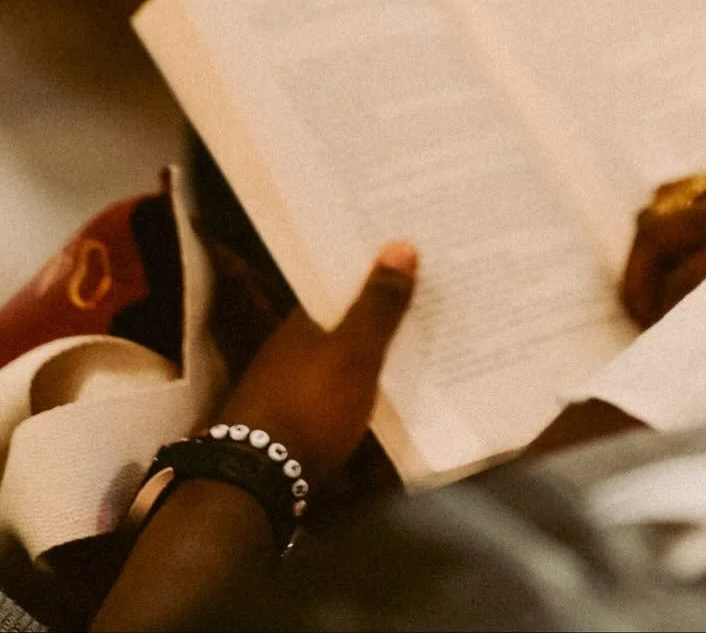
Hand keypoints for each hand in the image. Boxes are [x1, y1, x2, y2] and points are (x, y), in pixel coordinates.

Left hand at [216, 241, 416, 484]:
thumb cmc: (310, 405)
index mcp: (301, 321)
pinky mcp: (293, 423)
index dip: (373, 269)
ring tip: (417, 340)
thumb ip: (378, 305)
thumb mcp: (354, 352)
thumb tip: (400, 243)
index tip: (411, 255)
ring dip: (372, 349)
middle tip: (426, 296)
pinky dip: (362, 383)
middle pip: (341, 319)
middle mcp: (290, 347)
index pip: (340, 282)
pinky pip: (338, 389)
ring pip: (339, 355)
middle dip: (378, 308)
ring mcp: (288, 386)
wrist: (258, 483)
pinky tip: (386, 391)